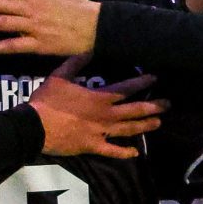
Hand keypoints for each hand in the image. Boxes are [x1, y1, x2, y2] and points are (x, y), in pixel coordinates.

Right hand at [30, 55, 165, 158]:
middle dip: (153, 107)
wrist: (35, 126)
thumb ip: (75, 63)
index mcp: (99, 98)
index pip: (127, 89)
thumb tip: (88, 50)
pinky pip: (112, 151)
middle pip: (135, 111)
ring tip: (158, 123)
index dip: (142, 83)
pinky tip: (135, 153)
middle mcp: (105, 116)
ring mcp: (101, 133)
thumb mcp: (60, 76)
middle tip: (167, 104)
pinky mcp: (92, 146)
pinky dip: (125, 152)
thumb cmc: (47, 100)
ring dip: (145, 126)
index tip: (155, 79)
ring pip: (128, 130)